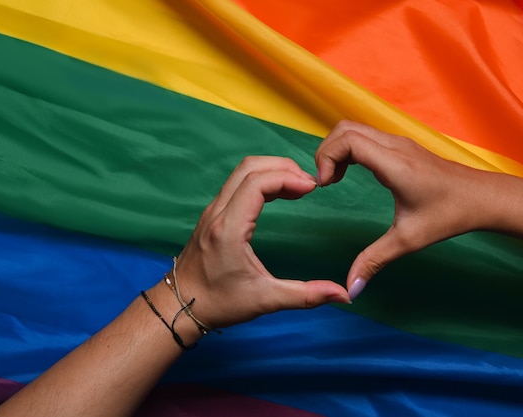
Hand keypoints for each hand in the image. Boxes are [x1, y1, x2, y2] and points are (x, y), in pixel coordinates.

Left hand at [173, 156, 349, 330]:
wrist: (179, 305)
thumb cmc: (219, 302)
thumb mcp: (266, 301)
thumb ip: (306, 296)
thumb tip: (343, 296)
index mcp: (229, 228)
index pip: (257, 182)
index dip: (287, 177)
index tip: (312, 188)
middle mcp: (218, 212)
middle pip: (249, 167)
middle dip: (283, 167)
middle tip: (309, 183)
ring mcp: (213, 210)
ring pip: (242, 171)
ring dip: (272, 170)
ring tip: (298, 187)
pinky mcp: (213, 214)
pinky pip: (237, 183)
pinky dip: (261, 179)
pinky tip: (280, 194)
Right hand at [315, 120, 492, 296]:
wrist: (482, 198)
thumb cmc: (450, 215)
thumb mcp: (408, 240)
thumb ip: (374, 261)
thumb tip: (351, 288)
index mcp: (394, 163)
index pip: (347, 140)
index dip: (327, 157)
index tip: (325, 185)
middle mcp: (394, 145)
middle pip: (344, 129)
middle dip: (326, 152)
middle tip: (324, 182)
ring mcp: (398, 142)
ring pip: (353, 129)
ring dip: (336, 150)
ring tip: (333, 179)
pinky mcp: (401, 146)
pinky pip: (364, 136)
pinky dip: (348, 150)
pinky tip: (349, 174)